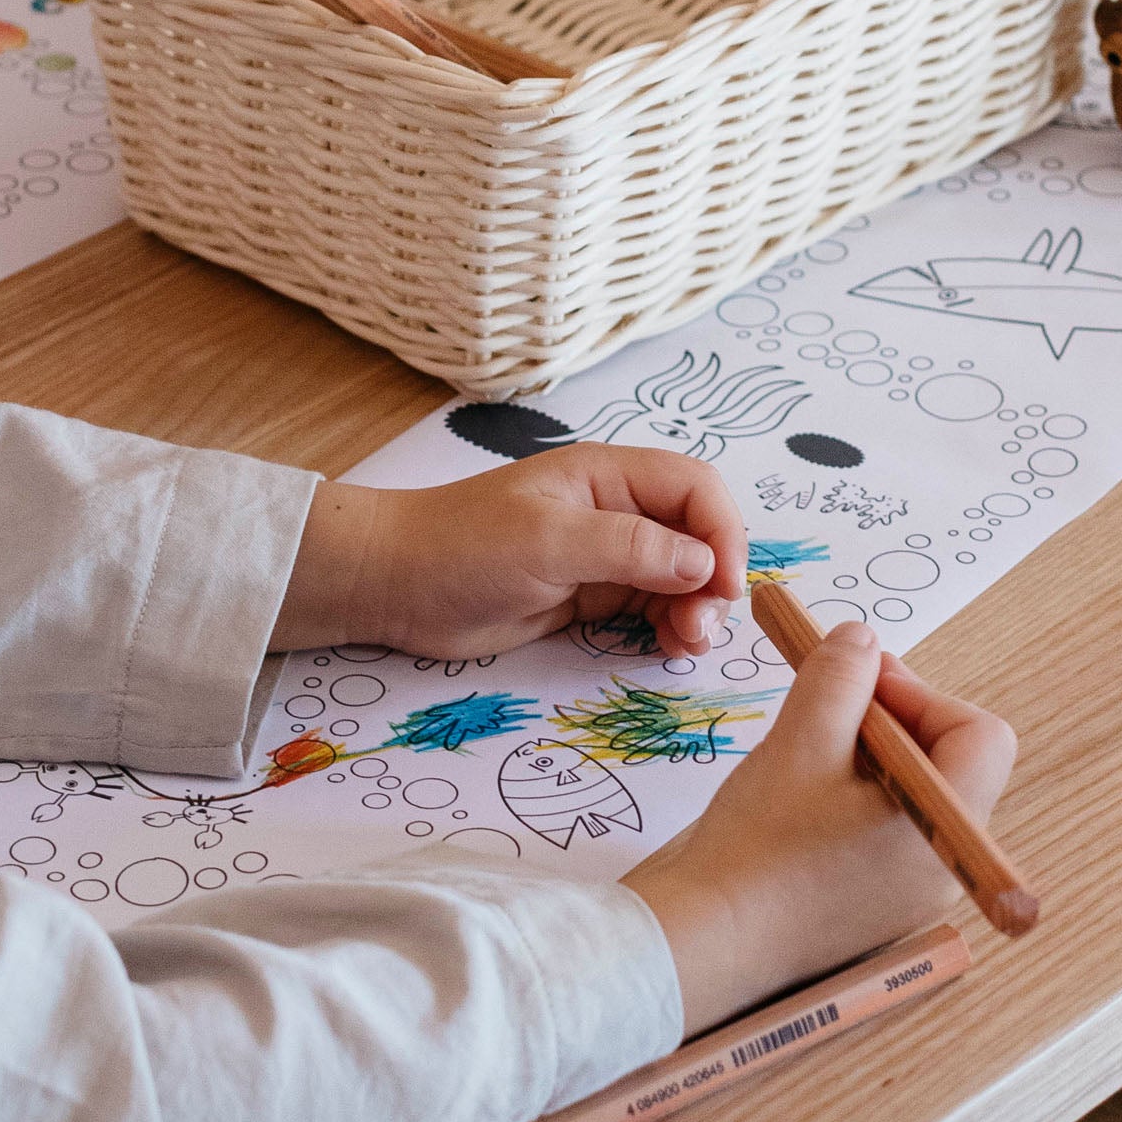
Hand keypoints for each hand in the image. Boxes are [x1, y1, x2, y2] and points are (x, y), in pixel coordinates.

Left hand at [275, 446, 748, 661]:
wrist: (395, 585)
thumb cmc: (462, 546)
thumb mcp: (547, 540)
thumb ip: (628, 548)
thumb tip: (704, 564)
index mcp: (608, 476)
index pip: (695, 489)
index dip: (723, 533)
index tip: (726, 586)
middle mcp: (616, 510)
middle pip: (697, 536)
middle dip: (712, 580)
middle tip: (699, 629)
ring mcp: (604, 555)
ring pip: (680, 577)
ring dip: (695, 609)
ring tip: (684, 644)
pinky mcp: (590, 596)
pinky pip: (651, 607)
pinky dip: (669, 626)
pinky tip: (667, 646)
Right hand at [627, 628, 1017, 1034]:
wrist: (705, 944)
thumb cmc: (759, 847)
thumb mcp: (801, 741)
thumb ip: (841, 679)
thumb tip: (863, 642)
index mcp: (945, 828)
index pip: (979, 736)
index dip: (922, 694)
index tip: (859, 682)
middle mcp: (942, 868)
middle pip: (948, 764)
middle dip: (892, 720)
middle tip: (828, 704)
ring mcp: (909, 895)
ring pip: (912, 795)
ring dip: (867, 754)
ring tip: (806, 749)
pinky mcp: (873, 908)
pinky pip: (885, 832)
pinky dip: (854, 796)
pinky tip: (800, 796)